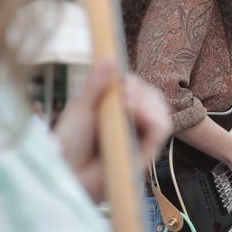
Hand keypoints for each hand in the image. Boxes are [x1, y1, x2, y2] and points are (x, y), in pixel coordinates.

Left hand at [56, 62, 172, 201]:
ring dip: (147, 105)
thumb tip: (110, 58)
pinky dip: (154, 120)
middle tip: (124, 97)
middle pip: (152, 97)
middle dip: (141, 93)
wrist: (69, 173)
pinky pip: (162, 129)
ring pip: (161, 111)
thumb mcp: (80, 108)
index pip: (137, 87)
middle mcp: (131, 120)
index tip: (122, 84)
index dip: (133, 83)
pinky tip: (137, 117)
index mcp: (115, 107)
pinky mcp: (146, 151)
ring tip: (127, 108)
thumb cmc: (69, 143)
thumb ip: (96, 84)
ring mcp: (140, 135)